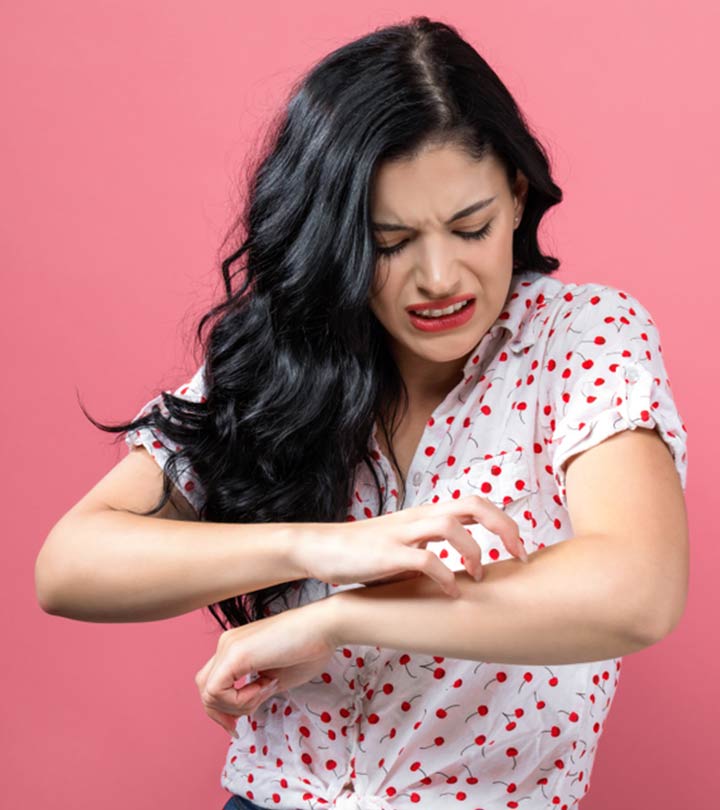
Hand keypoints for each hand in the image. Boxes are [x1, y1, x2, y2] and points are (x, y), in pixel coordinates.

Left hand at [194, 600, 335, 738]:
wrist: (325, 626)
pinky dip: (239, 700)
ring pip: (208, 693)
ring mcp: (228, 646)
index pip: (212, 683)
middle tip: (244, 721)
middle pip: (204, 689)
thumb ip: (255, 692)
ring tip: (267, 690)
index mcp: (235, 647)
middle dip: (222, 713)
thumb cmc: (309, 649)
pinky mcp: (235, 653)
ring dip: (237, 705)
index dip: (223, 709)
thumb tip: (241, 711)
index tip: (238, 724)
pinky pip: (217, 691)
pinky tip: (265, 687)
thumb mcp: (275, 679)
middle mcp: (227, 644)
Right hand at [296, 495, 528, 597]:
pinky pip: (425, 559)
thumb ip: (433, 549)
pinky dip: (445, 576)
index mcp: (426, 514)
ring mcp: (403, 533)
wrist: (321, 549)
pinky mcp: (387, 554)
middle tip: (520, 556)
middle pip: (473, 504)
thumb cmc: (366, 552)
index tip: (520, 550)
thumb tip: (465, 572)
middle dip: (504, 528)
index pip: (475, 503)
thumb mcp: (406, 545)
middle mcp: (419, 517)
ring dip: (474, 551)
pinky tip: (452, 594)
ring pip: (451, 526)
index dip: (505, 522)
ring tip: (479, 576)